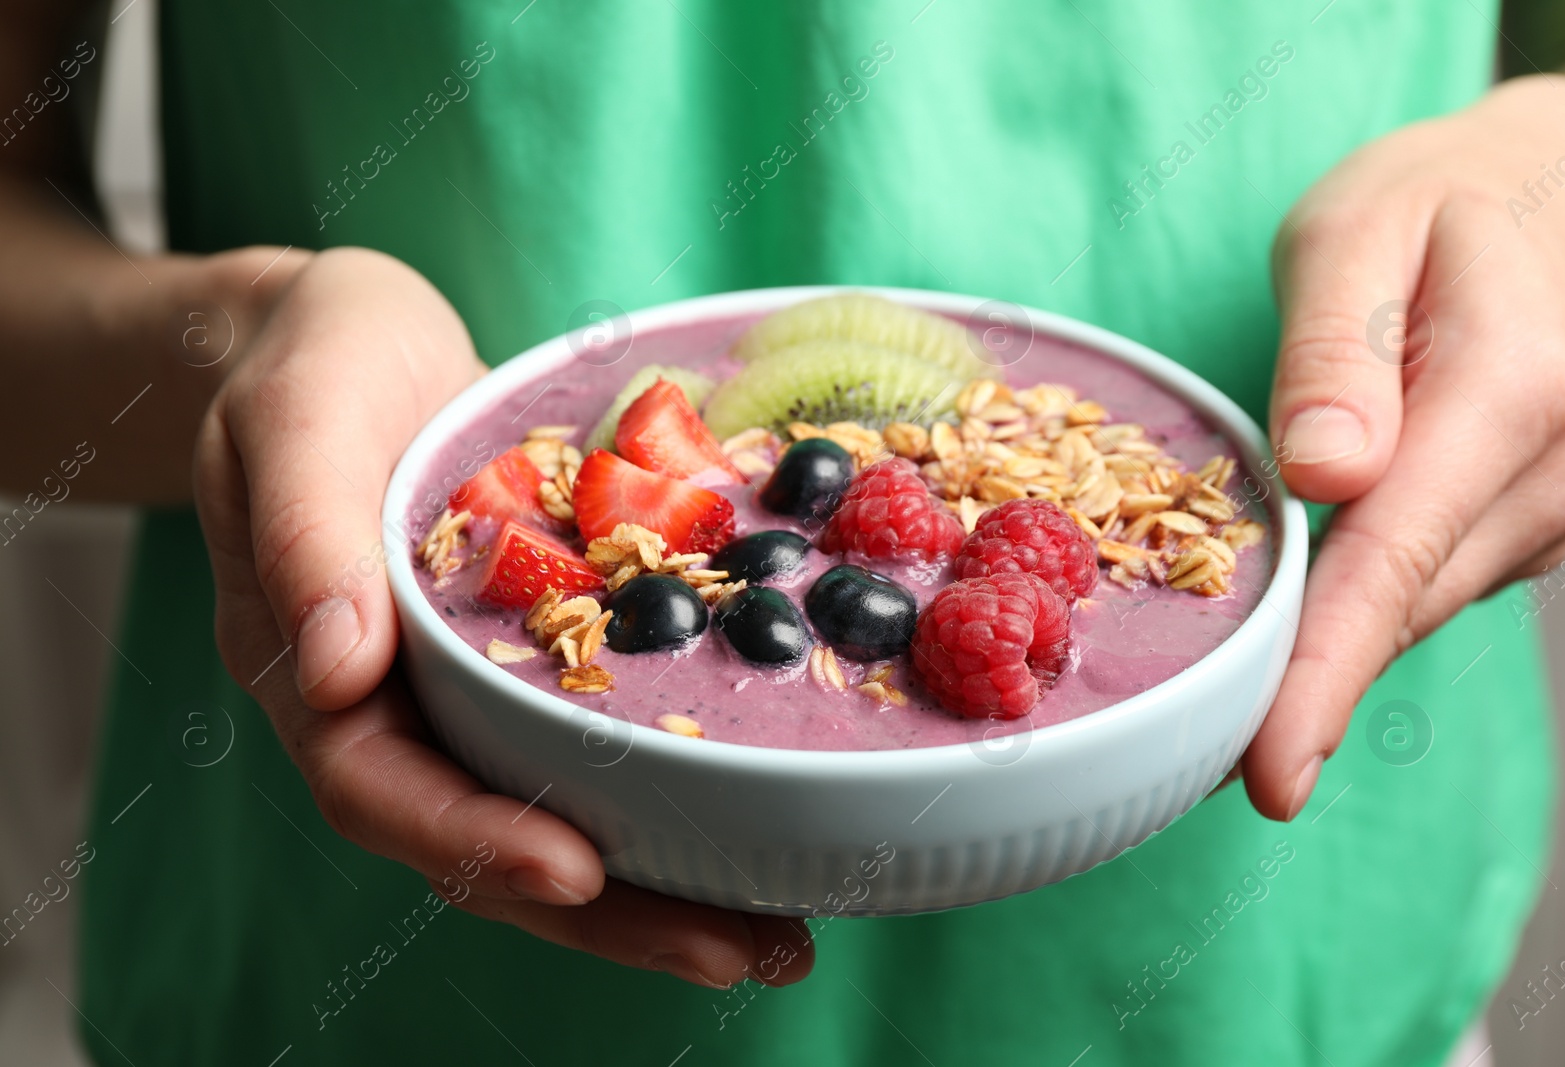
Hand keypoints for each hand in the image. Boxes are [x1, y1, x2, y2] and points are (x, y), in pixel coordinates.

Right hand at [193, 248, 812, 985]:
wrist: (354, 332)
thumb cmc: (310, 362)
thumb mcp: (293, 419)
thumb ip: (303, 533)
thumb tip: (336, 673)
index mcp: (315, 669)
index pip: (379, 789)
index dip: (472, 841)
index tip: (578, 873)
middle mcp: (396, 706)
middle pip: (490, 839)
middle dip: (611, 912)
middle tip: (743, 951)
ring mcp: (470, 687)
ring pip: (558, 811)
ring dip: (662, 881)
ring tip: (782, 933)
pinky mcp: (541, 652)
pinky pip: (605, 742)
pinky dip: (679, 789)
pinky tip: (769, 813)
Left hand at [1242, 75, 1564, 818]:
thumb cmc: (1443, 198)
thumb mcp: (1361, 231)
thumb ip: (1337, 351)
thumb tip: (1324, 475)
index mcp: (1512, 390)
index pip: (1395, 565)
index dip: (1325, 680)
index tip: (1269, 776)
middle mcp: (1563, 465)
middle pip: (1408, 605)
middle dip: (1309, 689)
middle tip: (1203, 755)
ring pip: (1427, 600)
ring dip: (1341, 646)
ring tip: (1243, 691)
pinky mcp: (1550, 507)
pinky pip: (1445, 572)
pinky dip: (1378, 596)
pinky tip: (1320, 599)